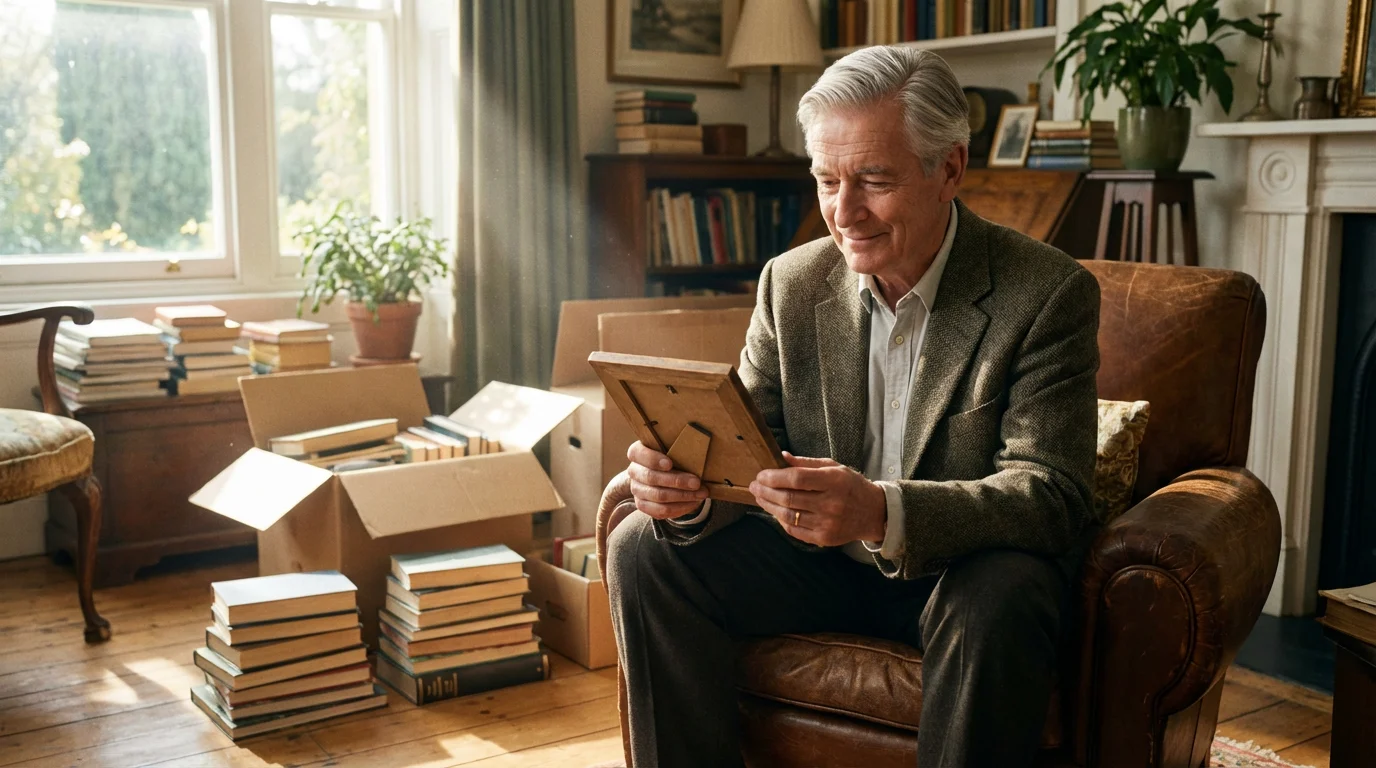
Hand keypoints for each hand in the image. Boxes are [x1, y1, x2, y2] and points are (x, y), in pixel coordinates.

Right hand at [626, 441, 709, 519]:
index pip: (636, 453)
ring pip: (658, 496)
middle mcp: (634, 471)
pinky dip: (680, 507)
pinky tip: (694, 503)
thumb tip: (698, 457)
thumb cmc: (672, 457)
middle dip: (676, 481)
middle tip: (696, 483)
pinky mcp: (643, 505)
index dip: (652, 459)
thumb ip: (679, 450)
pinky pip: (661, 510)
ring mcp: (637, 490)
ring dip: (682, 496)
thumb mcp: (673, 449)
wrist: (665, 475)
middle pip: (651, 477)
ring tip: (701, 494)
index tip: (670, 464)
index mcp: (637, 452)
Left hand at [749, 452, 886, 546]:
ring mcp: (827, 523)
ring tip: (760, 497)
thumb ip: (806, 463)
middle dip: (765, 491)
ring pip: (788, 515)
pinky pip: (794, 530)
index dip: (774, 477)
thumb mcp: (834, 467)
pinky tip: (775, 511)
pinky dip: (781, 520)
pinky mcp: (824, 538)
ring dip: (769, 506)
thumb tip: (781, 456)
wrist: (874, 513)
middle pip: (788, 498)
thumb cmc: (851, 486)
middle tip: (754, 485)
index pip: (797, 479)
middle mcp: (831, 503)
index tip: (761, 474)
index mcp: (834, 481)